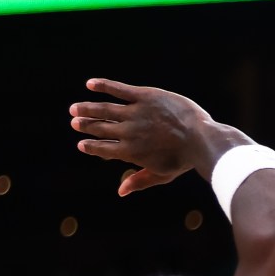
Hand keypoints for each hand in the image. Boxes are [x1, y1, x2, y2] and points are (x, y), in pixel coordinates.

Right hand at [69, 80, 234, 195]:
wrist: (200, 139)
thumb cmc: (183, 159)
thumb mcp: (161, 175)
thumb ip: (139, 181)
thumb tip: (120, 192)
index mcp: (130, 152)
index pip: (104, 149)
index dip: (91, 147)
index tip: (81, 144)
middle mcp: (128, 133)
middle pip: (101, 128)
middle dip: (85, 126)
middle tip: (74, 122)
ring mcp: (136, 113)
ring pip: (105, 109)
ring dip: (88, 108)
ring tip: (74, 108)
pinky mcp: (144, 96)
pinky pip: (119, 89)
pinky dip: (103, 86)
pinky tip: (90, 84)